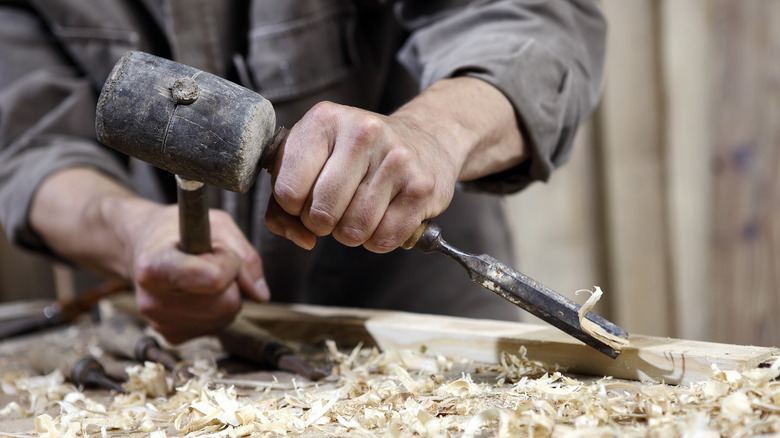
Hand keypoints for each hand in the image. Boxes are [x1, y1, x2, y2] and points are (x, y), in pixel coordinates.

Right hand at [30, 168, 268, 343]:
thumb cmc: (179, 231)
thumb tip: (261, 295)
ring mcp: (161, 323)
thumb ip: (245, 255)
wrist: (144, 248)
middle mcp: (152, 301)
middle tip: (208, 261)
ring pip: (226, 315)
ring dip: (226, 293)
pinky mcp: (173, 336)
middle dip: (230, 279)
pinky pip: (218, 325)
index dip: (229, 263)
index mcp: (154, 267)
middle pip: (226, 302)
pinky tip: (197, 292)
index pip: (215, 279)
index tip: (217, 248)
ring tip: (201, 275)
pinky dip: (218, 308)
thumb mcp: (217, 224)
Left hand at [265, 77, 525, 251]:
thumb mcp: (311, 161)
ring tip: (358, 213)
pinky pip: (385, 238)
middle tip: (333, 211)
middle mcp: (362, 133)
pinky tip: (382, 218)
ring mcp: (396, 158)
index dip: (292, 209)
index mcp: (324, 120)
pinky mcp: (421, 186)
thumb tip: (301, 238)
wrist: (423, 139)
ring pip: (353, 229)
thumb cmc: (354, 156)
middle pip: (321, 213)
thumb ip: (282, 205)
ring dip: (350, 233)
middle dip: (321, 224)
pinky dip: (378, 240)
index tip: (306, 199)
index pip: (287, 191)